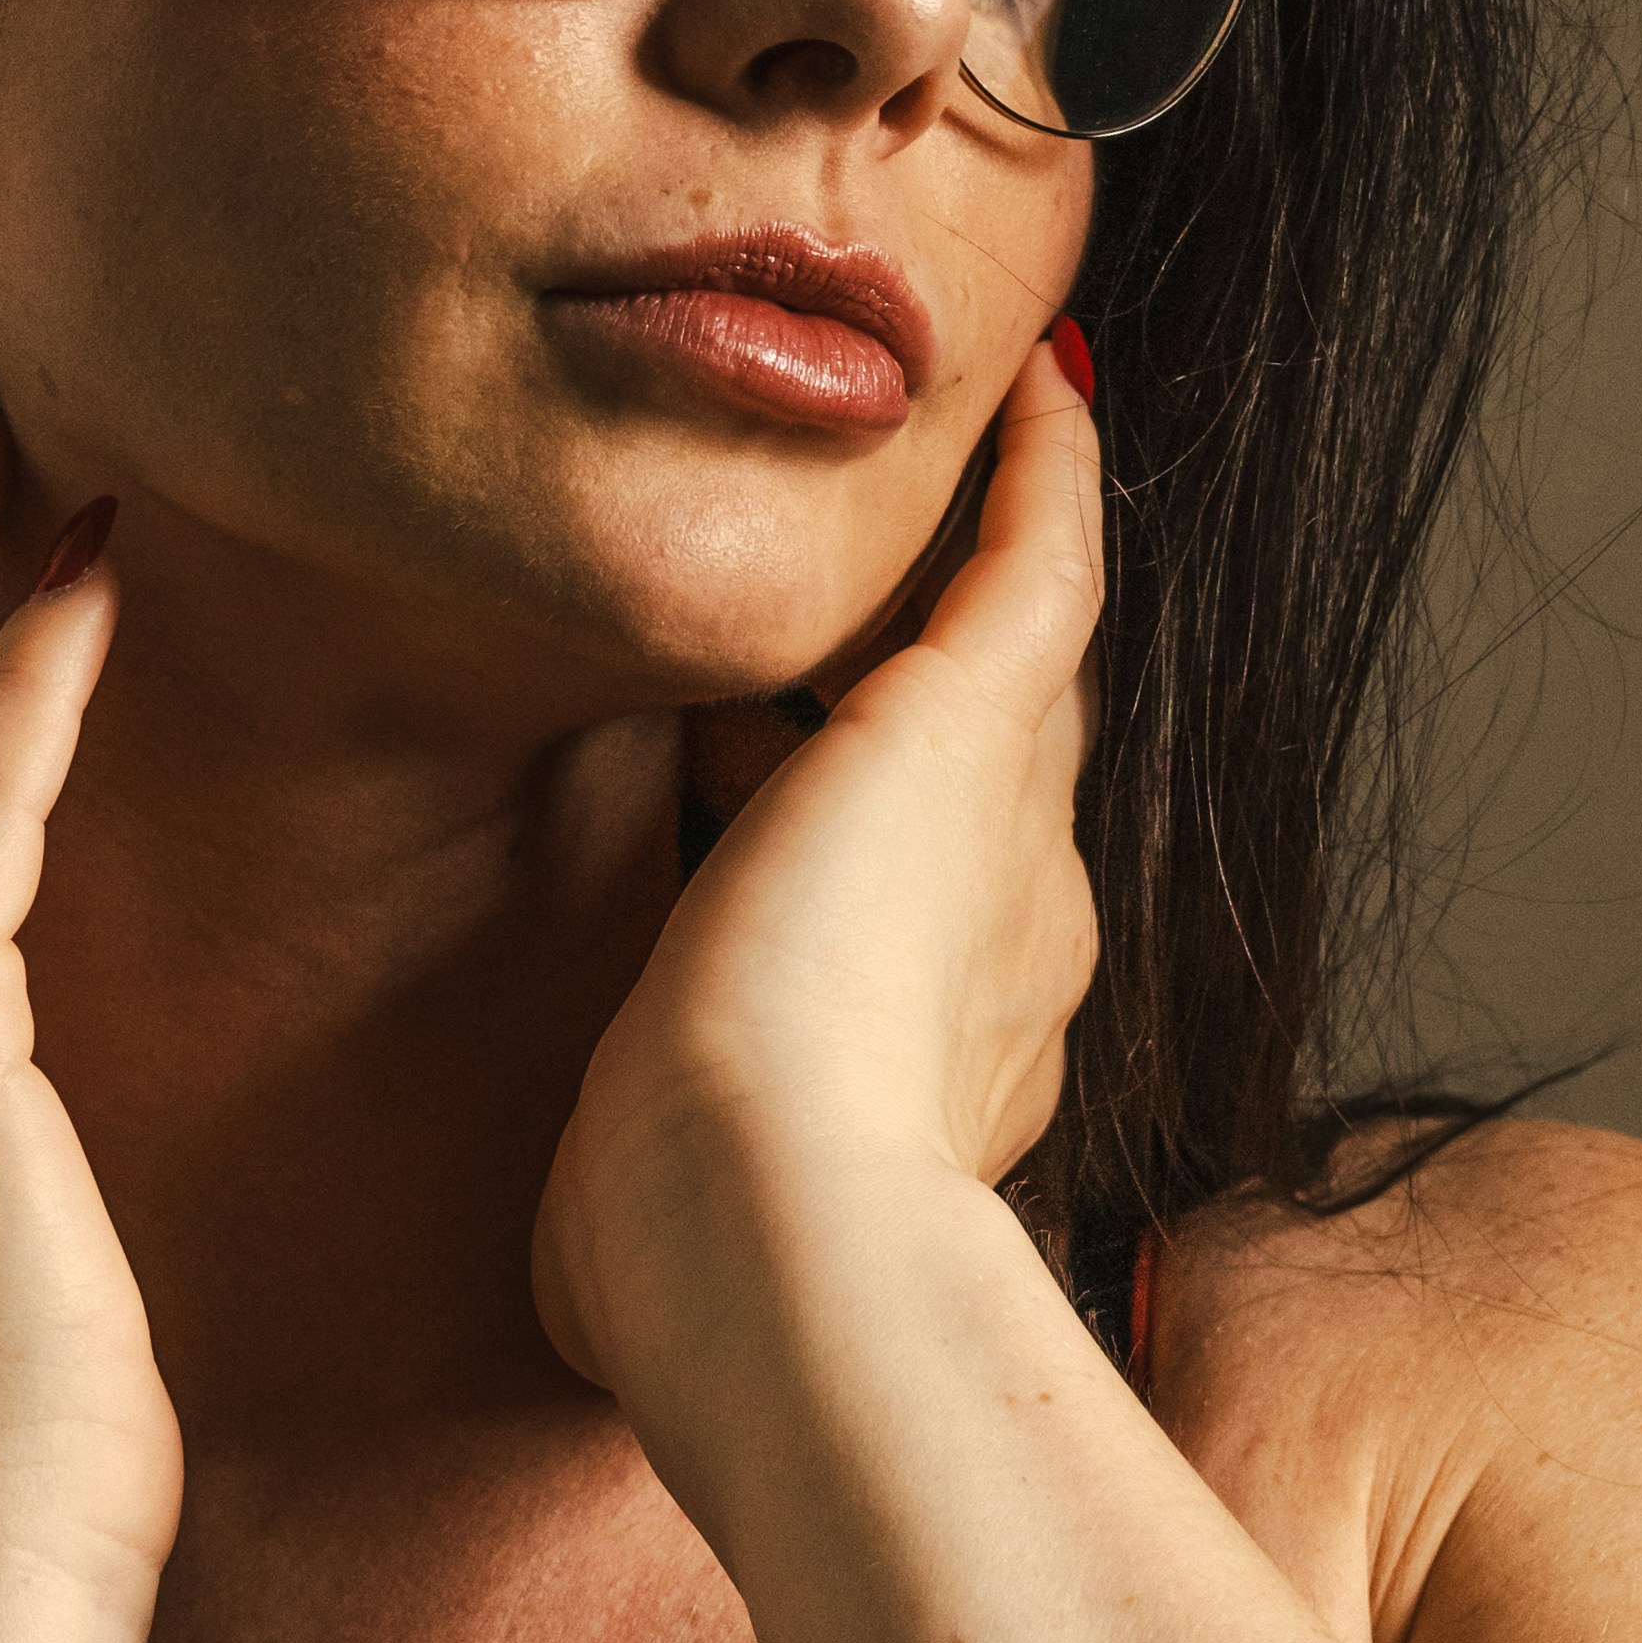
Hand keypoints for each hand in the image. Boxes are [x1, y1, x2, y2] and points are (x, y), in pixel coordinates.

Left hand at [528, 327, 1103, 1413]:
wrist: (761, 1236)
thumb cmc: (680, 1267)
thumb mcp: (651, 1211)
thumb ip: (646, 1188)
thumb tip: (596, 1244)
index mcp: (943, 1069)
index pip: (916, 922)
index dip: (856, 842)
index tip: (786, 777)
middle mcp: (1017, 947)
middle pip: (989, 781)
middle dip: (938, 698)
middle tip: (899, 588)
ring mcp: (1019, 837)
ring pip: (1011, 667)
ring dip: (977, 568)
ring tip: (986, 444)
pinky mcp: (980, 731)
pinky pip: (1043, 564)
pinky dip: (1045, 474)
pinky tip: (1046, 375)